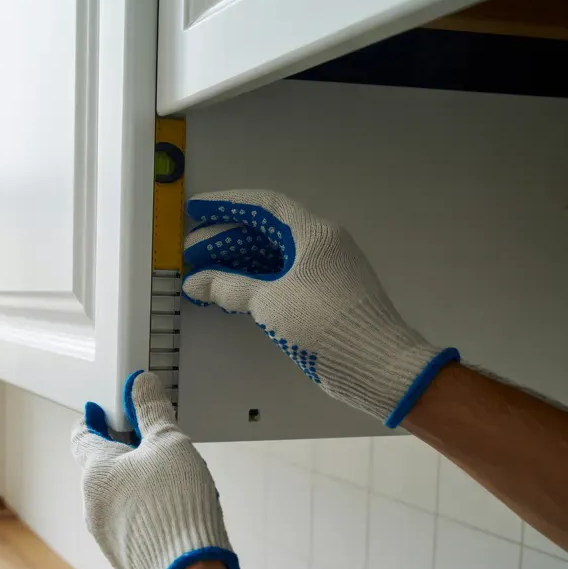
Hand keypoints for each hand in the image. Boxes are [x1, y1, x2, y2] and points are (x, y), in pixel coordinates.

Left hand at [71, 370, 240, 568]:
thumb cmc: (176, 509)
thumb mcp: (170, 444)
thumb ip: (152, 411)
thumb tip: (140, 385)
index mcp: (94, 472)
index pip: (81, 436)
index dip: (93, 419)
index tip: (100, 409)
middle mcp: (92, 505)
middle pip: (100, 466)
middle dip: (123, 450)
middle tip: (149, 439)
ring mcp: (106, 535)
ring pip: (116, 497)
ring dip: (135, 482)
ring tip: (169, 476)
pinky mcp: (125, 557)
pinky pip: (130, 523)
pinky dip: (144, 510)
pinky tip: (172, 508)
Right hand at [181, 189, 458, 426]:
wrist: (376, 364)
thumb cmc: (323, 322)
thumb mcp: (270, 301)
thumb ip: (229, 287)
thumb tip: (194, 282)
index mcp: (315, 233)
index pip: (264, 205)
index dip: (227, 204)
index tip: (196, 210)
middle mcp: (323, 245)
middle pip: (266, 232)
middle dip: (226, 239)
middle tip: (192, 252)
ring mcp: (326, 271)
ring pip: (274, 257)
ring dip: (238, 264)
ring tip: (205, 276)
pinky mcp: (326, 297)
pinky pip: (284, 278)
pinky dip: (256, 282)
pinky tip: (231, 295)